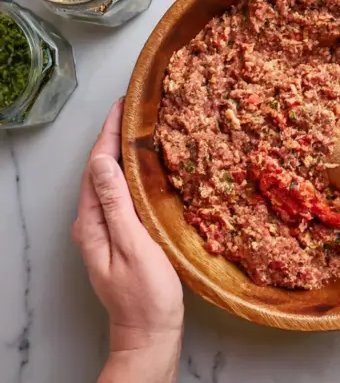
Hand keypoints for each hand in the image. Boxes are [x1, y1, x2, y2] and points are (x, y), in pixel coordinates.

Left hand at [73, 99, 183, 381]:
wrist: (149, 332)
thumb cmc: (146, 294)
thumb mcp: (133, 247)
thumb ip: (117, 205)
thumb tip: (104, 163)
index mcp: (92, 222)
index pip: (97, 167)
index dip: (108, 135)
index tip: (122, 107)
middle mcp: (93, 222)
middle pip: (100, 170)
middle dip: (113, 137)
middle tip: (134, 110)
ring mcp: (105, 229)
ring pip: (110, 180)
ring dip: (121, 153)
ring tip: (139, 129)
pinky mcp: (119, 234)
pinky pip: (120, 193)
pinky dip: (130, 173)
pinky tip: (143, 167)